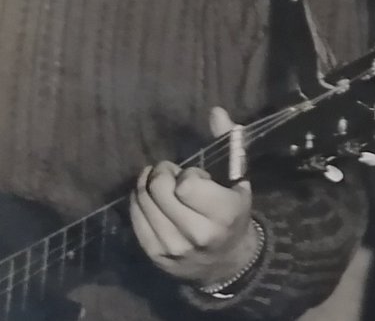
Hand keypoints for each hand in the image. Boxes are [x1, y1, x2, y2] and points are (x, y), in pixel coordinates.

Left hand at [129, 107, 257, 285]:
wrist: (226, 262)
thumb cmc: (234, 214)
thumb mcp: (239, 180)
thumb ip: (228, 145)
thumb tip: (215, 111)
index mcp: (224, 213)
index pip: (187, 184)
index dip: (188, 173)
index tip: (196, 175)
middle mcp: (197, 233)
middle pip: (159, 190)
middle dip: (161, 173)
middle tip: (168, 171)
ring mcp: (173, 246)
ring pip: (143, 203)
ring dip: (146, 185)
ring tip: (156, 181)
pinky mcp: (155, 255)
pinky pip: (135, 220)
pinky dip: (138, 202)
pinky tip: (146, 195)